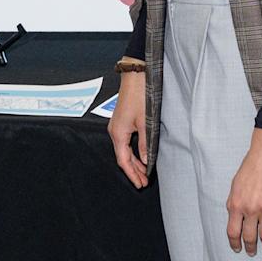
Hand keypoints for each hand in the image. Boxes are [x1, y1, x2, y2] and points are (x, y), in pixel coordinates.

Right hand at [107, 70, 149, 188]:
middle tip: (143, 182)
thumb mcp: (145, 122)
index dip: (132, 174)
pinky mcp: (122, 121)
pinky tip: (141, 155)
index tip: (140, 184)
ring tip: (144, 172)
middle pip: (123, 157)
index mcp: (118, 133)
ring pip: (124, 150)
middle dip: (133, 171)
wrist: (136, 76)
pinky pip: (125, 142)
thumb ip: (146, 143)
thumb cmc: (139, 95)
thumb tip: (147, 161)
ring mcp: (117, 126)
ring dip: (134, 162)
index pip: (123, 161)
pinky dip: (133, 151)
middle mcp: (115, 131)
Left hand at [225, 129, 261, 254]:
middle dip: (251, 248)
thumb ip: (233, 201)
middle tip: (253, 253)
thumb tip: (232, 213)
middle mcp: (249, 209)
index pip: (232, 231)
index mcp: (235, 204)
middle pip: (249, 236)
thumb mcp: (235, 184)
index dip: (235, 243)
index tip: (237, 249)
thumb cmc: (250, 166)